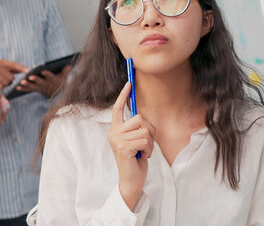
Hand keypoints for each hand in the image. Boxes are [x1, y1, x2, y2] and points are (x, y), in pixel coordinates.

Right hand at [0, 59, 26, 86]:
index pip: (14, 65)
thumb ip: (13, 68)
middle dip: (8, 80)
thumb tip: (26, 70)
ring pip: (6, 83)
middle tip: (2, 78)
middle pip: (11, 78)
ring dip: (3, 84)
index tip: (29, 71)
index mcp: (3, 62)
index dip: (22, 68)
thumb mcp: (2, 66)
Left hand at [17, 65, 71, 97]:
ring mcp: (39, 88)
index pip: (50, 77)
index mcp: (52, 80)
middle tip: (29, 77)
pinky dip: (23, 89)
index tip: (43, 71)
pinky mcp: (35, 89)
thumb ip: (65, 72)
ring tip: (21, 82)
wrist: (54, 92)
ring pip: (33, 86)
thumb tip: (69, 66)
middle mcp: (45, 84)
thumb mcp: (63, 77)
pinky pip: (28, 90)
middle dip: (35, 79)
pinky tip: (17, 87)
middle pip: (40, 82)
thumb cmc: (59, 82)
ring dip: (27, 85)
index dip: (47, 74)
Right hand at [107, 82, 154, 210]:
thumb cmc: (135, 160)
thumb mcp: (135, 141)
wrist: (131, 180)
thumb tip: (141, 116)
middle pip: (139, 118)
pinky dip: (148, 150)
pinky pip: (145, 140)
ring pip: (145, 130)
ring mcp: (117, 140)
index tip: (129, 82)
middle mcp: (113, 133)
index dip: (124, 95)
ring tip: (143, 152)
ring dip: (150, 143)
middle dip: (149, 131)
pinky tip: (142, 157)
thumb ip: (136, 128)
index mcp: (115, 129)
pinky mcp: (123, 148)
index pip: (118, 108)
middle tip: (146, 144)